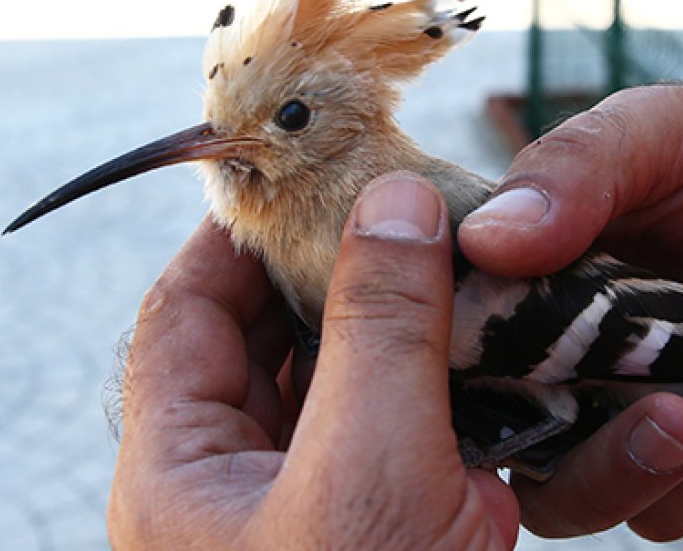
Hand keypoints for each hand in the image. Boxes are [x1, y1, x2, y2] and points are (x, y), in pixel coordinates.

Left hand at [108, 173, 519, 549]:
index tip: (307, 168)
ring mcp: (320, 506)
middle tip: (406, 204)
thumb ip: (379, 329)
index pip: (185, 313)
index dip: (240, 232)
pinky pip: (412, 433)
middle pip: (271, 338)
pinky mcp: (396, 525)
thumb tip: (398, 200)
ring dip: (406, 324)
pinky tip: (502, 342)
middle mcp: (240, 484)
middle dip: (338, 267)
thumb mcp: (369, 469)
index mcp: (179, 474)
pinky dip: (455, 385)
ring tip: (462, 258)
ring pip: (350, 383)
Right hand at [457, 86, 682, 539]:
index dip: (438, 359)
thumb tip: (486, 240)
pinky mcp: (676, 454)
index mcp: (507, 283)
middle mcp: (539, 360)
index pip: (439, 337)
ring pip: (569, 493)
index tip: (481, 353)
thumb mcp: (648, 131)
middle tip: (603, 400)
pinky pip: (664, 505)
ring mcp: (605, 412)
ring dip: (627, 468)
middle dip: (537, 440)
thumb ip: (569, 171)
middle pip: (493, 438)